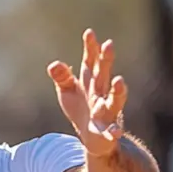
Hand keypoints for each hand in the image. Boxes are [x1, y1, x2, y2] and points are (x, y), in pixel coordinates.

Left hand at [48, 29, 127, 157]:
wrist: (93, 138)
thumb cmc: (80, 110)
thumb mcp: (67, 92)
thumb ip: (62, 77)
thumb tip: (53, 64)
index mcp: (90, 82)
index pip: (90, 62)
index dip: (90, 48)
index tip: (89, 33)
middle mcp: (100, 94)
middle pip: (103, 75)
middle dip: (106, 60)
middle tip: (108, 45)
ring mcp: (106, 111)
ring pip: (113, 100)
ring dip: (117, 91)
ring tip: (119, 81)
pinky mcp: (106, 130)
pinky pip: (112, 130)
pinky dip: (114, 131)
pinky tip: (116, 132)